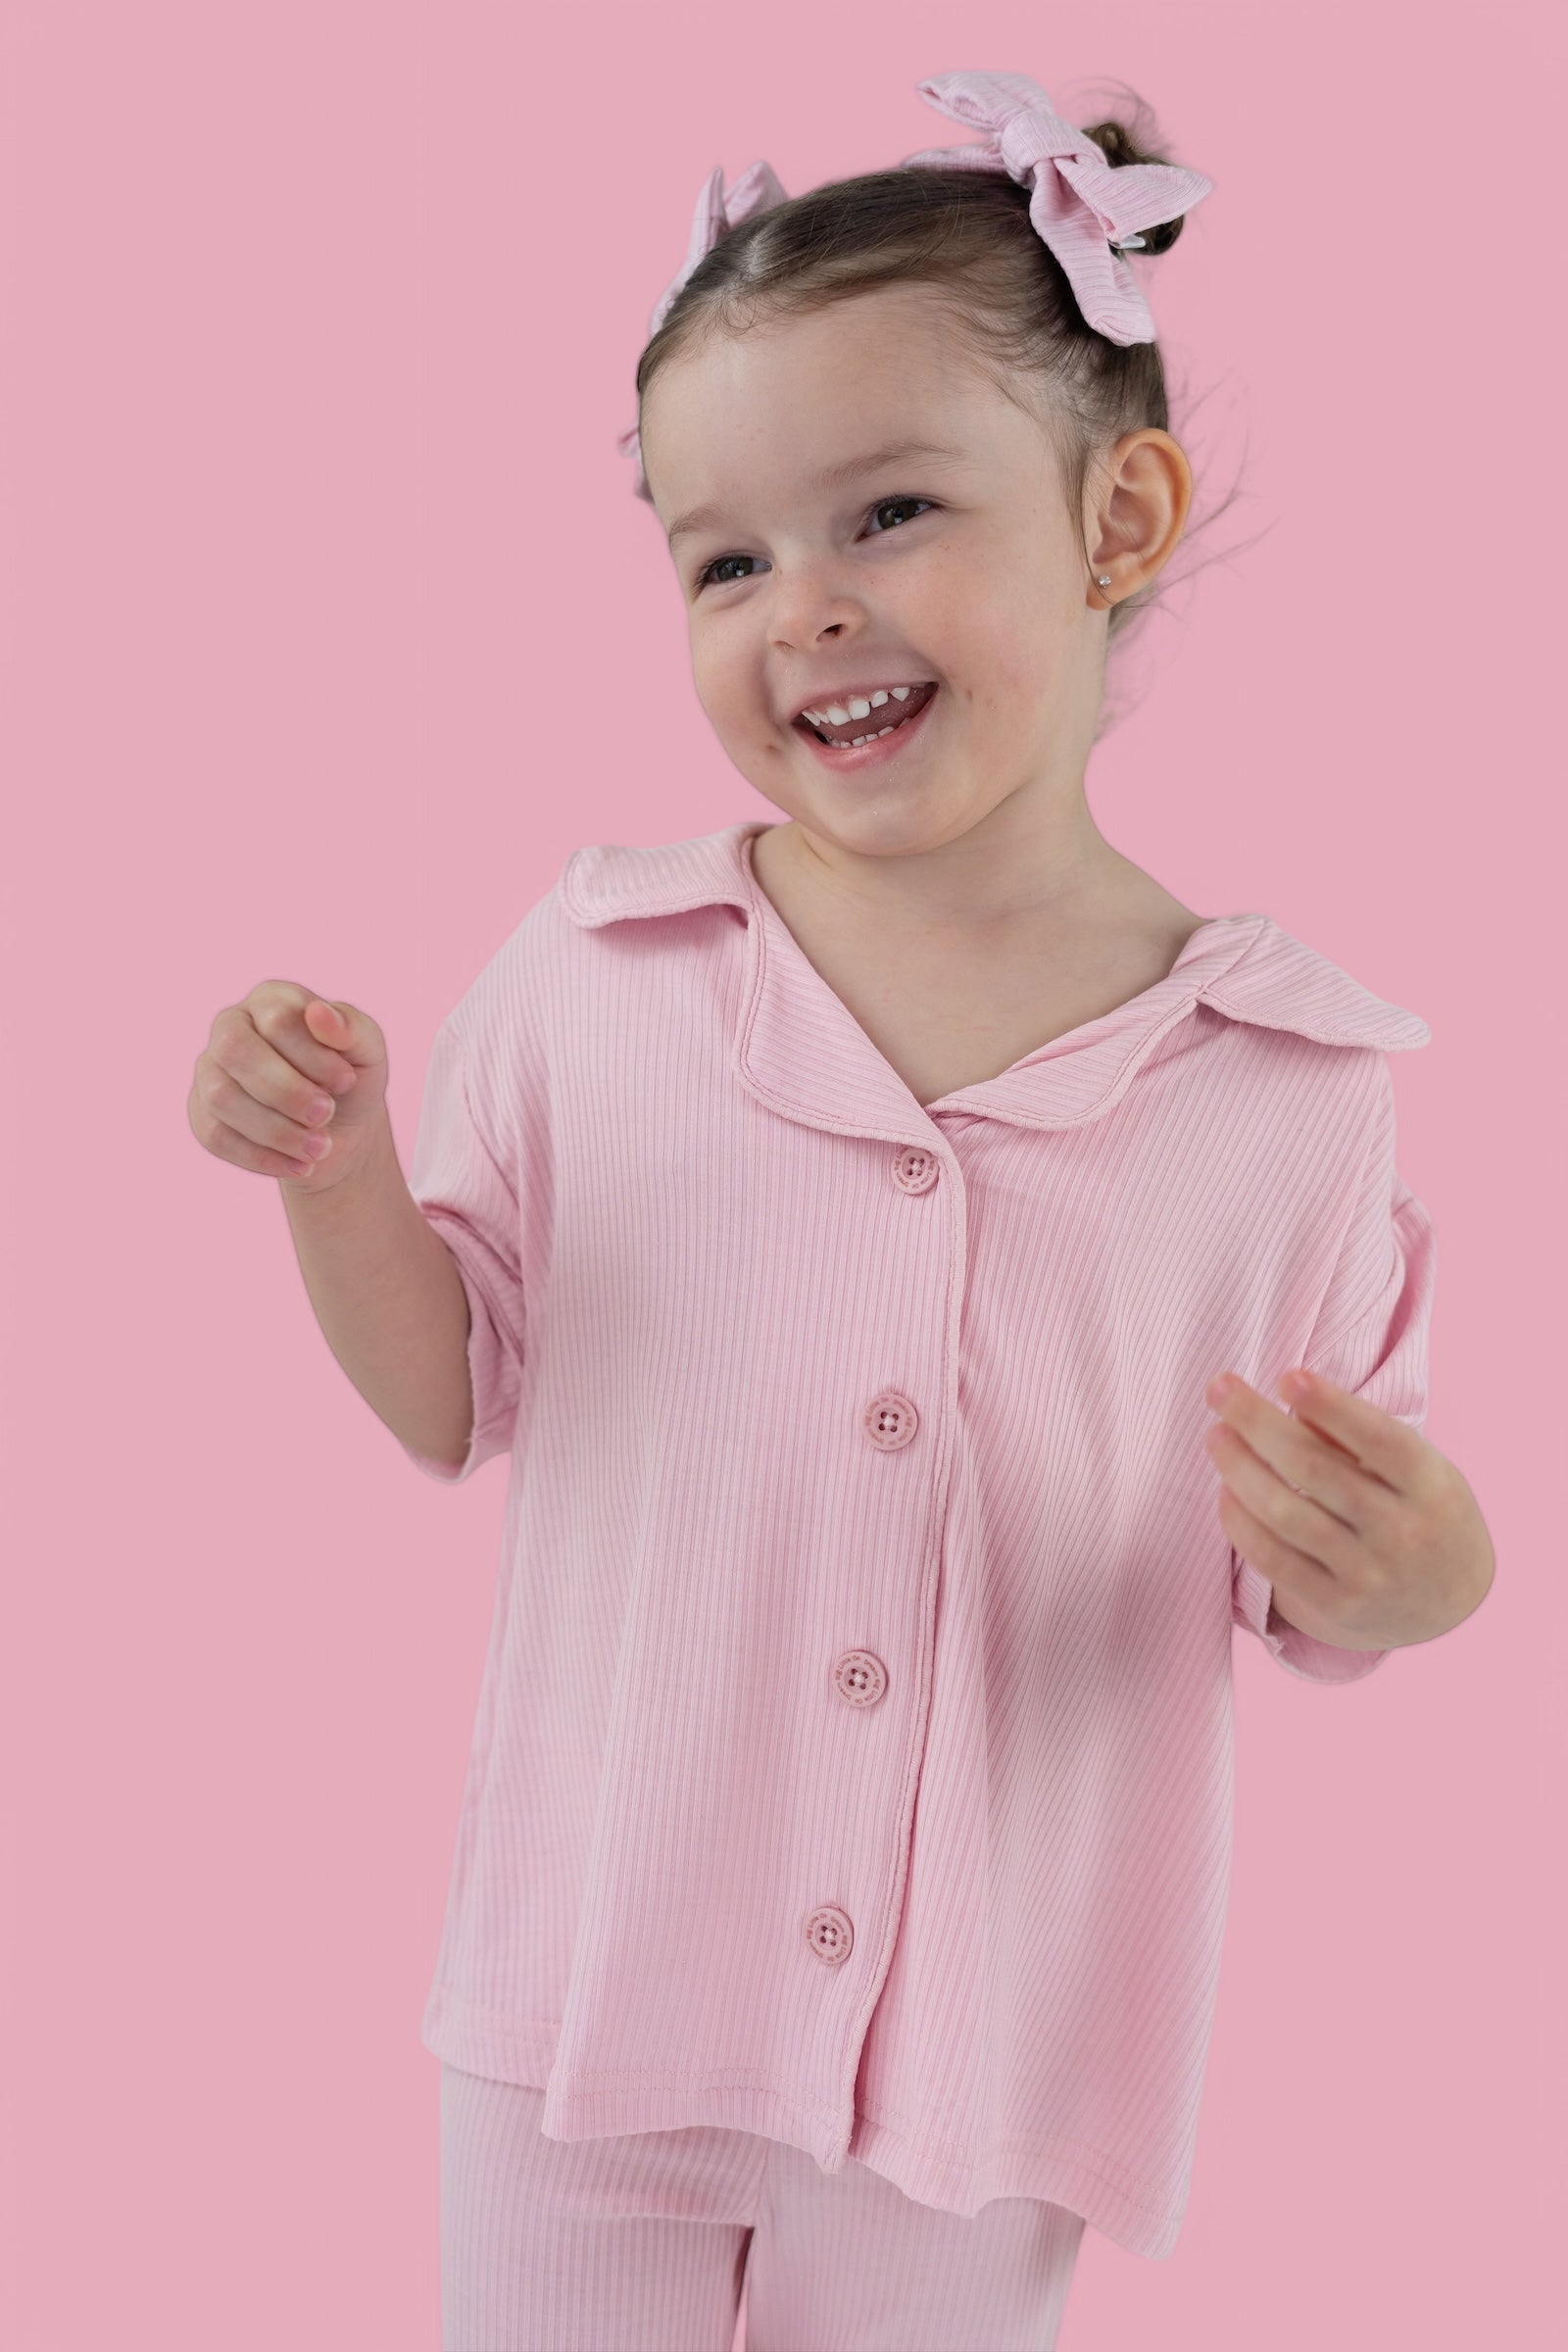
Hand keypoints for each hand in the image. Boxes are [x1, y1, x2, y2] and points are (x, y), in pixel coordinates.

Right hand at [189, 981, 390, 1189]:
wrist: (339, 1130)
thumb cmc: (350, 1079)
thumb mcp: (367, 1052)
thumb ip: (351, 1028)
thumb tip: (319, 1013)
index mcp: (272, 999)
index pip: (277, 1019)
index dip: (313, 1055)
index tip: (347, 1081)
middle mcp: (232, 1026)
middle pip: (236, 1049)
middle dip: (285, 1090)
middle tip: (326, 1115)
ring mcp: (209, 1069)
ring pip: (221, 1096)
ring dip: (276, 1130)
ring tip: (319, 1148)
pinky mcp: (201, 1112)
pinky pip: (214, 1135)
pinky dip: (260, 1156)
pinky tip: (299, 1165)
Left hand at [1202, 1368, 1494, 1651]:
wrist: (1449, 1598)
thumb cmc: (1418, 1507)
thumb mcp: (1415, 1468)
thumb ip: (1358, 1437)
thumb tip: (1288, 1391)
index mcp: (1430, 1484)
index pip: (1379, 1438)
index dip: (1331, 1406)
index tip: (1285, 1376)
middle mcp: (1402, 1531)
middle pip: (1314, 1469)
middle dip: (1257, 1422)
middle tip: (1219, 1388)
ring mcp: (1368, 1573)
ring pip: (1284, 1512)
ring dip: (1238, 1467)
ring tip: (1216, 1435)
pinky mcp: (1336, 1605)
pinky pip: (1272, 1559)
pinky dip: (1240, 1521)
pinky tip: (1226, 1489)